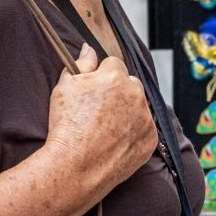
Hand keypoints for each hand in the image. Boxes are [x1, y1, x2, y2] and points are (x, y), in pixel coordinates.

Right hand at [44, 43, 154, 186]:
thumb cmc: (66, 126)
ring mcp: (145, 118)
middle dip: (118, 92)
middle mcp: (135, 94)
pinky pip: (145, 128)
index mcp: (115, 77)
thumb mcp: (65, 88)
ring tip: (105, 128)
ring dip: (128, 111)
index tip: (92, 92)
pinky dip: (134, 132)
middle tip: (98, 111)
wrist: (74, 167)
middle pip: (130, 83)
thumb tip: (89, 48)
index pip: (113, 64)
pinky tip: (115, 140)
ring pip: (139, 106)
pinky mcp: (151, 139)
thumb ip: (82, 64)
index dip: (101, 76)